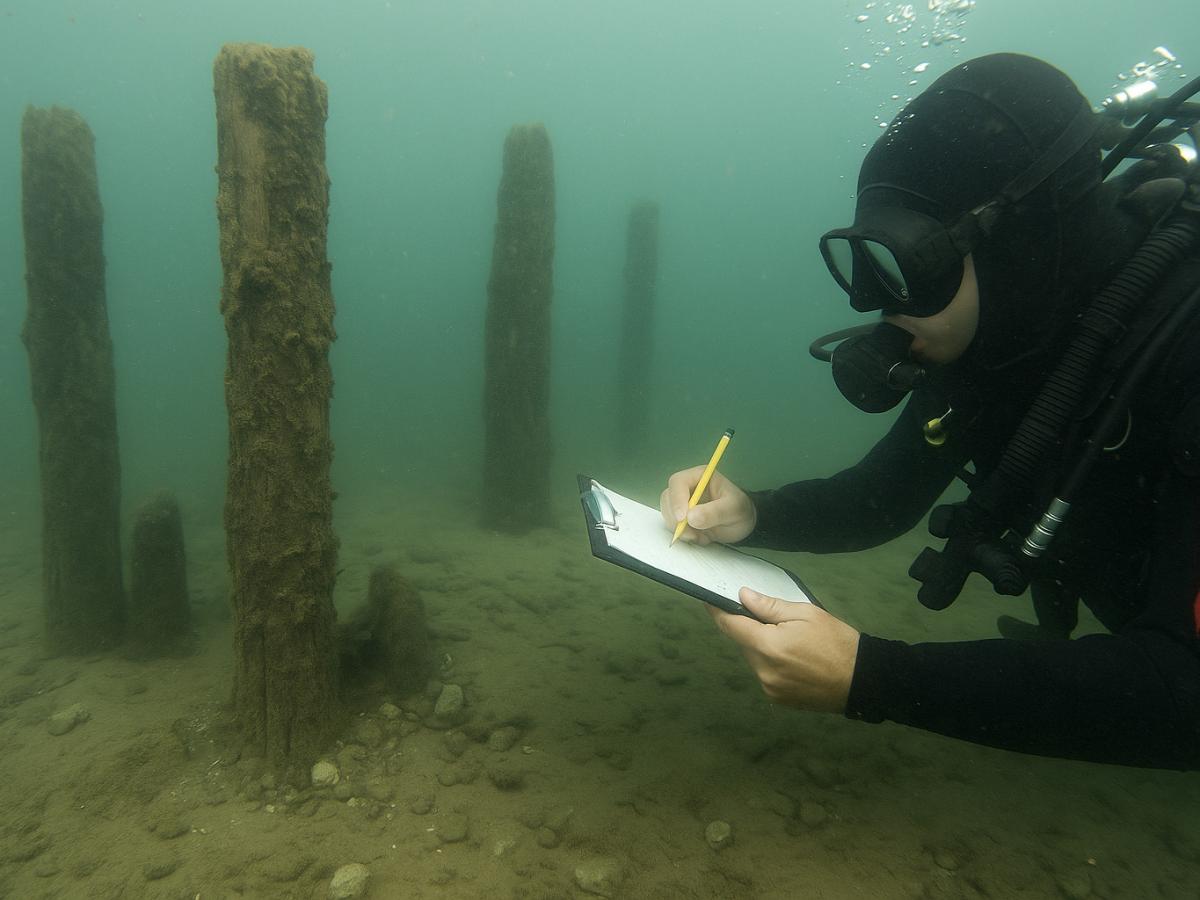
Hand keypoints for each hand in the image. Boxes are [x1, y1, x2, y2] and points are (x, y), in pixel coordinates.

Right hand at [660, 467, 755, 544]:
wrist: (742, 524)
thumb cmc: (740, 510)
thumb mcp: (734, 510)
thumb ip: (715, 512)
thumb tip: (691, 518)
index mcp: (700, 477)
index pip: (678, 482)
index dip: (677, 499)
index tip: (683, 519)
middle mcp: (688, 488)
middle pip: (668, 498)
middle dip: (676, 518)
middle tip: (692, 534)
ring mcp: (683, 503)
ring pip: (668, 514)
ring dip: (680, 529)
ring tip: (702, 537)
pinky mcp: (682, 518)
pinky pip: (673, 526)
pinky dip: (684, 535)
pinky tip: (701, 538)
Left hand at [708, 587, 859, 712]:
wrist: (862, 681)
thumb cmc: (836, 642)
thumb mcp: (806, 613)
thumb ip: (770, 606)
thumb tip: (743, 596)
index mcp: (768, 646)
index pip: (730, 626)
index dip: (717, 611)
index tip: (709, 600)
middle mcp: (763, 671)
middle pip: (742, 643)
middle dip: (749, 628)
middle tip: (769, 619)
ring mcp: (769, 688)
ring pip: (754, 659)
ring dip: (761, 647)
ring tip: (788, 640)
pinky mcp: (778, 699)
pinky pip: (765, 674)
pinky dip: (771, 663)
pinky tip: (793, 659)